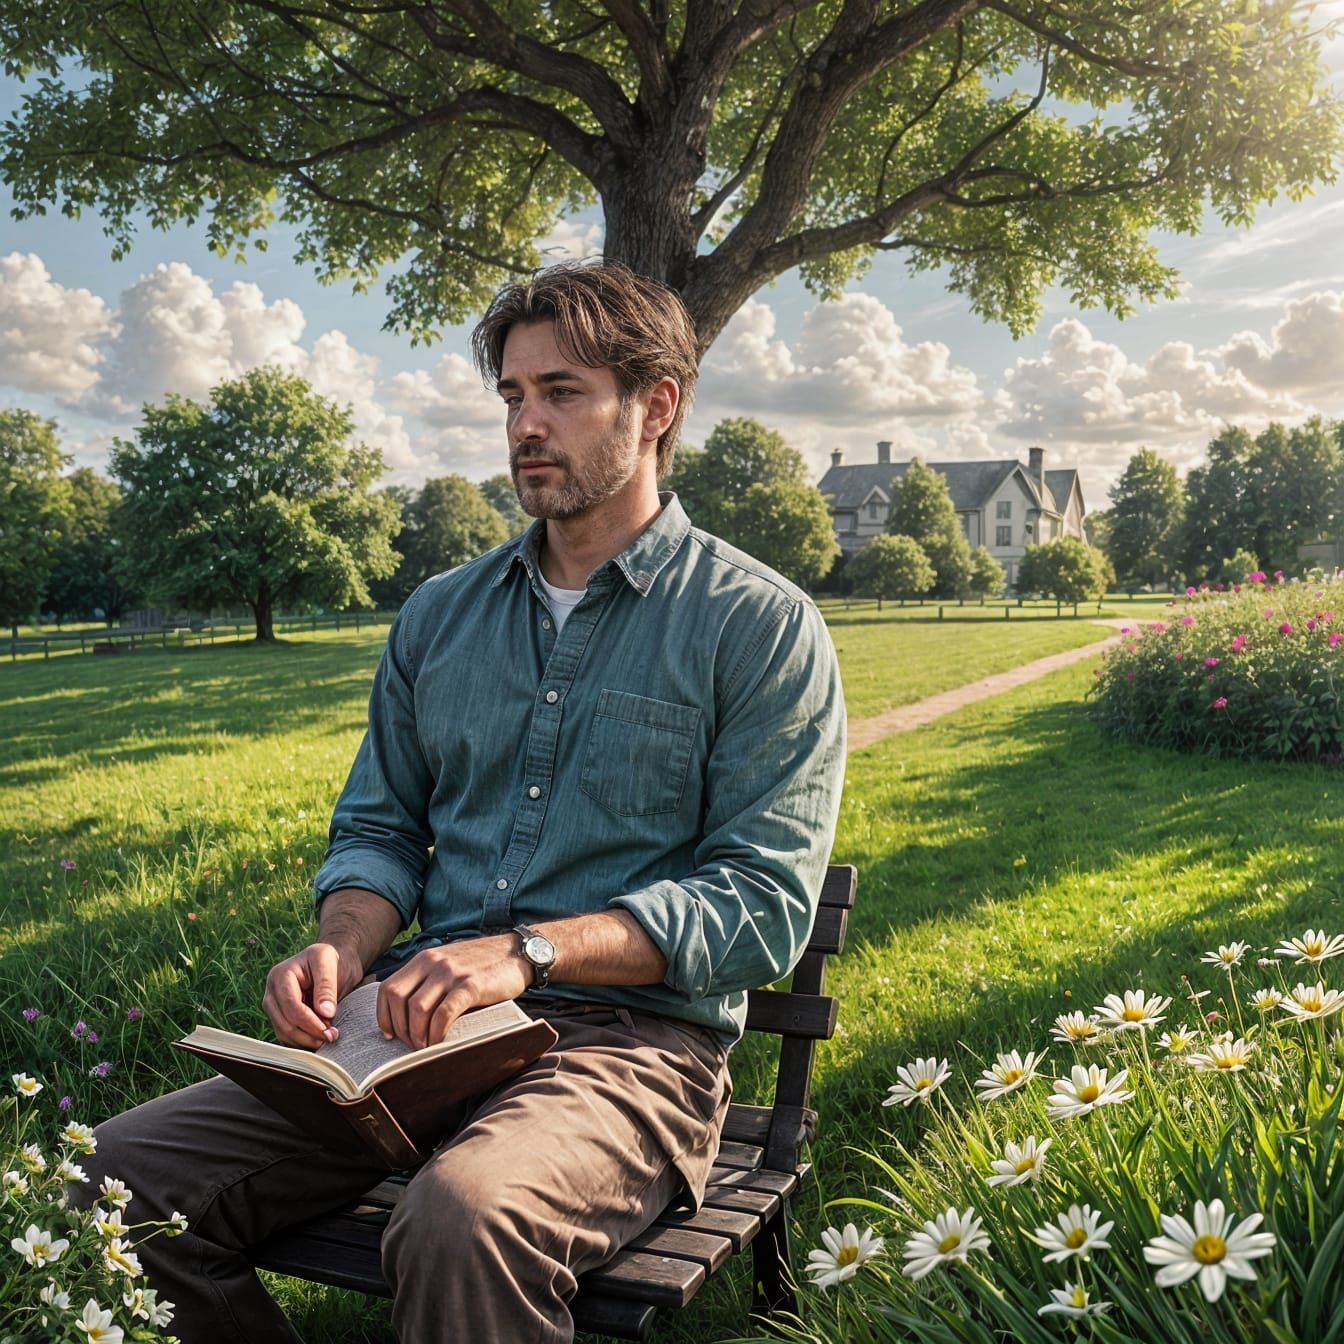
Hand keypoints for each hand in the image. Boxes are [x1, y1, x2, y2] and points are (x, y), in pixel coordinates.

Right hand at [263, 942, 364, 1048]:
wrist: (326, 963)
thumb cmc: (327, 960)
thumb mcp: (328, 962)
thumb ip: (327, 986)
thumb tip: (326, 1013)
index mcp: (280, 976)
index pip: (292, 1007)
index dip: (311, 1023)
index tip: (330, 1031)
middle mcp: (272, 993)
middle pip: (285, 1024)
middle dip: (309, 1035)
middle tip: (332, 1037)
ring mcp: (273, 1007)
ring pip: (283, 1034)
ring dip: (306, 1041)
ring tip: (327, 1037)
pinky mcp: (278, 1017)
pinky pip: (286, 1037)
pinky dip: (302, 1042)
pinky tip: (318, 1039)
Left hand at [377, 935, 530, 1048]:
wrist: (518, 951)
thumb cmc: (483, 964)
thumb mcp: (450, 964)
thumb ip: (430, 981)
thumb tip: (409, 1017)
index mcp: (424, 959)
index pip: (388, 988)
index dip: (384, 1015)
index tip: (390, 1034)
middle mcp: (433, 962)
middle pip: (398, 1000)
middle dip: (400, 1029)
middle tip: (411, 1045)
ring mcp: (452, 973)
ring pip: (418, 1009)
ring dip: (417, 1035)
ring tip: (426, 1048)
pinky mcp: (471, 985)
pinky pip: (444, 1013)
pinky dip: (437, 1033)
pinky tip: (440, 1043)